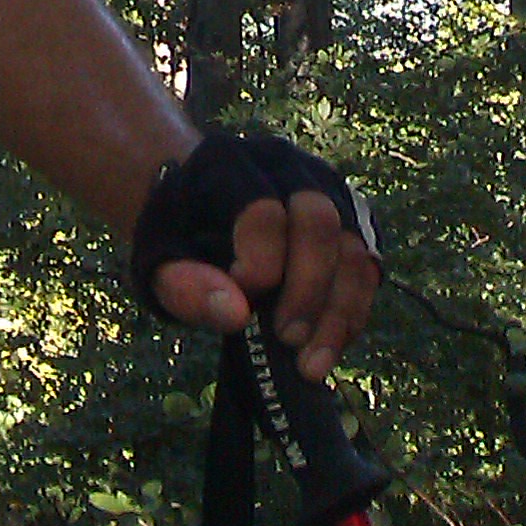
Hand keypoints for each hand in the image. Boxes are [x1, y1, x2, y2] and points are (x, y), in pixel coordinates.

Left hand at [151, 185, 380, 382]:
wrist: (195, 211)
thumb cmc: (176, 237)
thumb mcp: (157, 260)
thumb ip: (184, 285)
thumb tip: (236, 313)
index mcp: (228, 161)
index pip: (263, 207)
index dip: (261, 263)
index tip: (243, 300)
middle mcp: (284, 163)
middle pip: (319, 218)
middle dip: (309, 289)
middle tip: (287, 340)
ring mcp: (323, 187)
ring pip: (353, 245)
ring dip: (339, 312)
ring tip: (310, 364)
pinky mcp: (348, 219)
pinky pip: (367, 267)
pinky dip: (353, 312)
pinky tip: (327, 345)